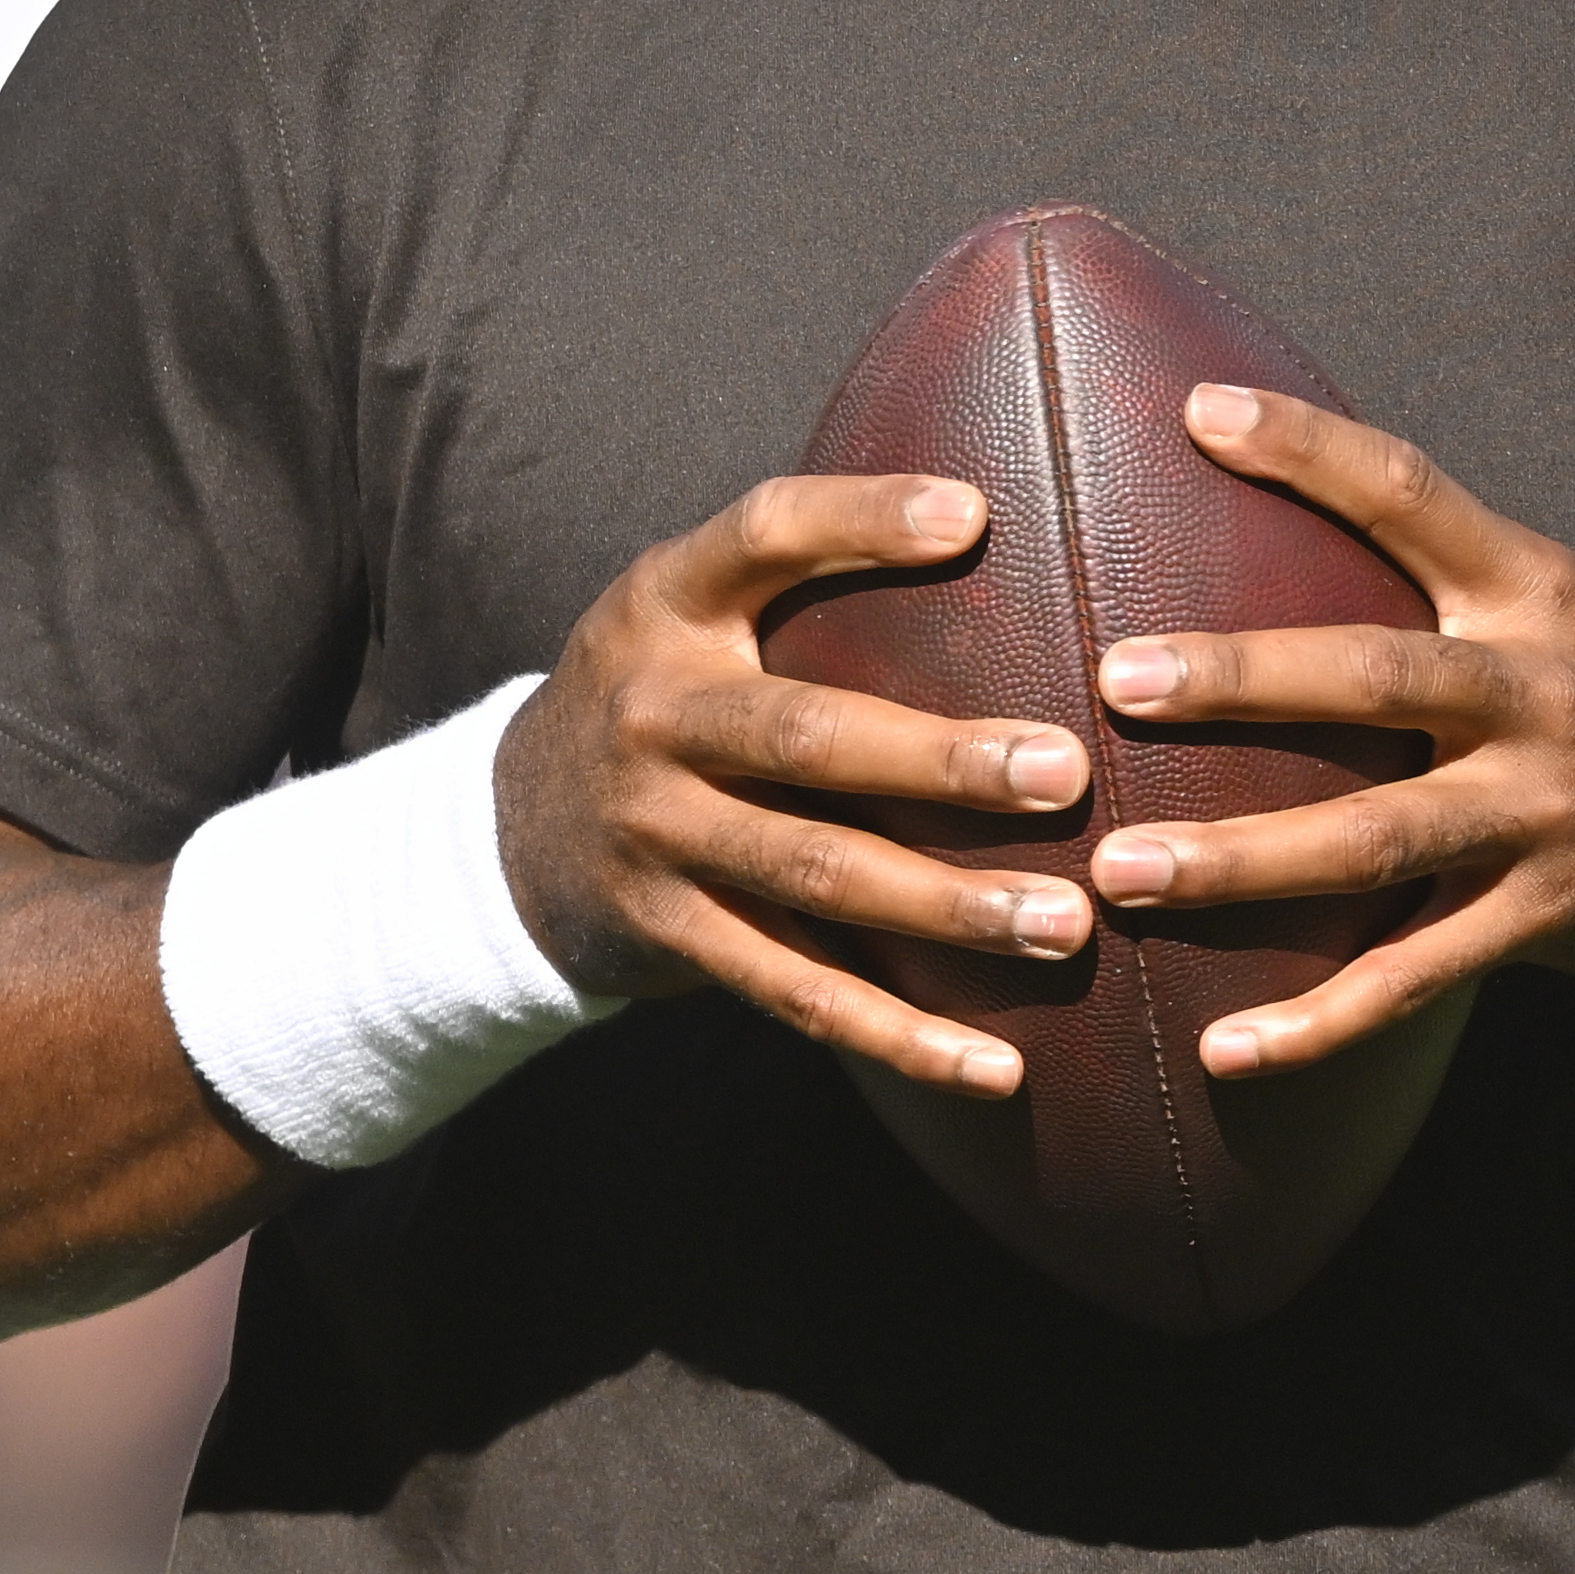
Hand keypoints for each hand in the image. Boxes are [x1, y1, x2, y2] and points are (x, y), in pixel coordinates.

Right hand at [491, 472, 1094, 1095]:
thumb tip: (990, 507)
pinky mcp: (673, 935)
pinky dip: (898, 1035)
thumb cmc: (666, 692)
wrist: (508, 833)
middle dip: (940, 759)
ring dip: (947, 907)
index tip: (974, 515)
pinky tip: (997, 1065)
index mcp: (665, 603)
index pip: (760, 536)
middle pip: (806, 736)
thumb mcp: (688, 605)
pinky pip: (796, 993)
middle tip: (1066, 771)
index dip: (859, 519)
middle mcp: (653, 713)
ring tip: (1066, 922)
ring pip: (815, 875)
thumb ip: (800, 568)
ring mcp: (656, 833)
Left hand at [1086, 384, 1574, 1077]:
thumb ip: (1448, 567)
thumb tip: (1292, 500)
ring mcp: (1540, 812)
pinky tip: (1227, 1047)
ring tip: (1119, 872)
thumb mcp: (1565, 599)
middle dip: (1242, 679)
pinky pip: (1414, 976)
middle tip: (1117, 679)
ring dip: (1241, 861)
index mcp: (1534, 590)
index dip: (1309, 449)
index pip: (1412, 493)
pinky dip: (1319, 1019)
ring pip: (1374, 839)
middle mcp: (1537, 692)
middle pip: (1376, 677)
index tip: (1198, 412)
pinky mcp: (1541, 916)